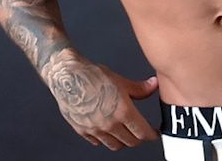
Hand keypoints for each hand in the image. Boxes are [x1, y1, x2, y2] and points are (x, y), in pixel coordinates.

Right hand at [44, 51, 160, 150]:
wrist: (67, 76)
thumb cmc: (91, 76)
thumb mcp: (120, 80)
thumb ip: (139, 88)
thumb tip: (153, 85)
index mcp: (122, 111)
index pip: (143, 132)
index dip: (151, 135)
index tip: (153, 133)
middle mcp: (109, 124)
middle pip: (130, 142)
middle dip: (139, 138)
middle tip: (140, 132)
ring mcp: (95, 129)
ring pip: (115, 145)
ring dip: (122, 141)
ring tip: (125, 132)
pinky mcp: (82, 130)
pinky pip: (97, 142)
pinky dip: (104, 139)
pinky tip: (106, 130)